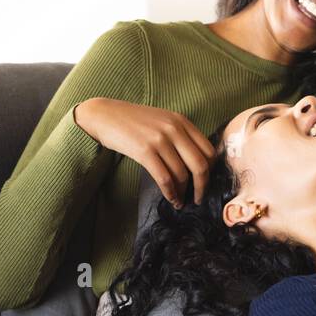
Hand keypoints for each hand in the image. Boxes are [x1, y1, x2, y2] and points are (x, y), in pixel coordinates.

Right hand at [73, 98, 215, 206]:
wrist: (104, 115)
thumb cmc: (133, 122)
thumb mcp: (162, 121)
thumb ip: (180, 136)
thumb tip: (197, 164)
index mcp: (182, 122)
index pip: (209, 151)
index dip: (211, 171)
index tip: (205, 182)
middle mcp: (174, 129)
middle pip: (200, 165)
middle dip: (202, 187)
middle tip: (198, 199)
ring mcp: (160, 139)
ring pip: (182, 175)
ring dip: (183, 192)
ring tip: (180, 200)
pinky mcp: (144, 151)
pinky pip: (164, 178)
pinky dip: (170, 193)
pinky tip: (171, 198)